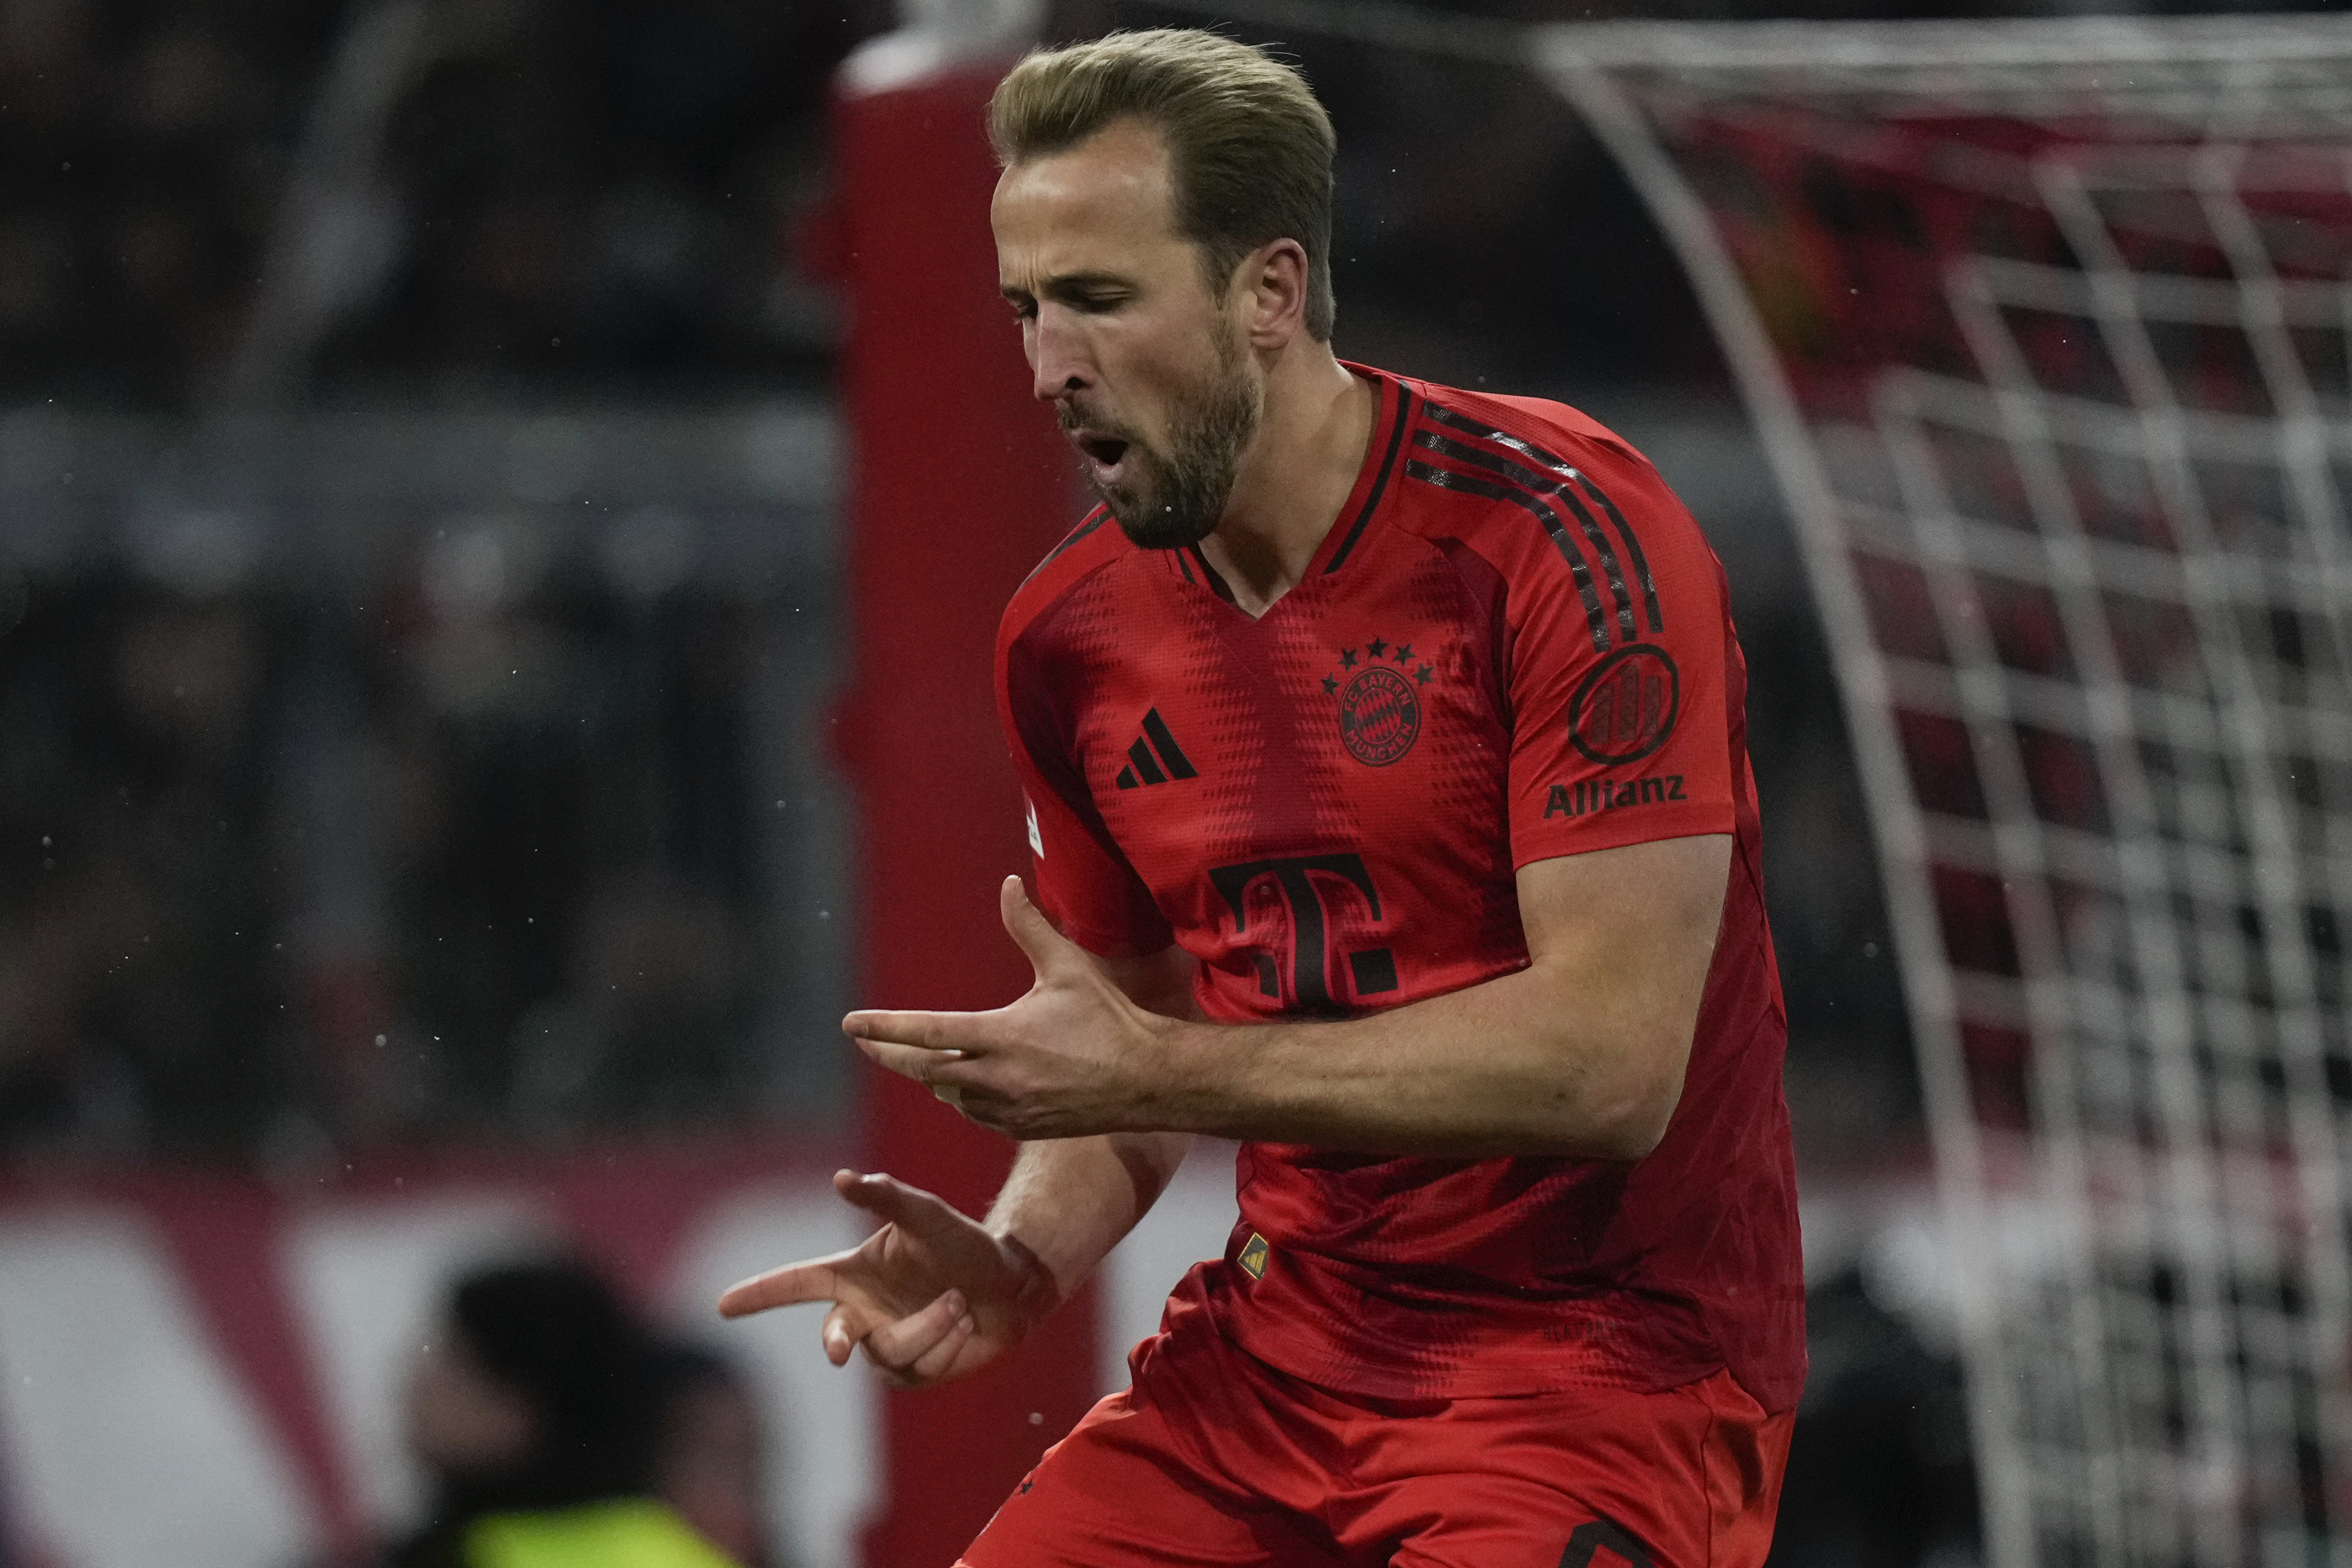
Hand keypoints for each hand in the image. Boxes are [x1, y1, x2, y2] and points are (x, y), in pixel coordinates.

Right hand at [716, 1168, 1055, 1387]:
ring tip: (960, 1302)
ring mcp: (887, 1347)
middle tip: (838, 1349)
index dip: (760, 1293)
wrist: (1010, 1283)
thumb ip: (885, 1197)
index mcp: (854, 1275)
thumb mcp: (927, 1216)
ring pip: (892, 1351)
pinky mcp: (916, 1373)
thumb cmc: (964, 1244)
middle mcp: (864, 1314)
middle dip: (835, 1341)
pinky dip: (949, 1343)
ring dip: (931, 1325)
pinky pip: (922, 1367)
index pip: (798, 1283)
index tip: (723, 1305)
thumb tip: (842, 1178)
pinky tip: (965, 1325)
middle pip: (834, 1336)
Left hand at [847, 876, 1174, 1139]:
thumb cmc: (1109, 1019)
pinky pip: (975, 1113)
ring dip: (931, 1076)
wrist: (1146, 1081)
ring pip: (948, 1094)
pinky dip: (962, 1097)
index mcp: (1002, 1036)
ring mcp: (1007, 1109)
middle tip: (865, 1041)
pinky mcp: (1021, 1128)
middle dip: (890, 1054)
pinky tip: (962, 1085)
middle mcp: (997, 1078)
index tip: (850, 1024)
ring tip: (917, 1059)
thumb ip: (1030, 927)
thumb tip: (1008, 884)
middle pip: (924, 1070)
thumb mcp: (1068, 968)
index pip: (927, 1033)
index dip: (885, 1028)